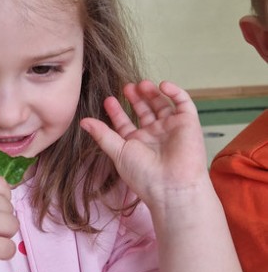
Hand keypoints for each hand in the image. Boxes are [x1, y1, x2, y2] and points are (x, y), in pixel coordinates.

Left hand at [80, 80, 208, 208]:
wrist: (172, 186)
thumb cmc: (144, 175)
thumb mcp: (118, 152)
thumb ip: (102, 134)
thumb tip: (83, 122)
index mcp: (137, 144)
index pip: (125, 123)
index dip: (117, 112)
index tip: (108, 100)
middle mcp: (154, 135)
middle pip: (144, 111)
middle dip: (135, 98)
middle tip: (126, 87)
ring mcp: (171, 128)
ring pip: (161, 104)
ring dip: (152, 93)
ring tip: (141, 84)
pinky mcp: (188, 122)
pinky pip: (183, 102)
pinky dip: (175, 92)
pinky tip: (163, 85)